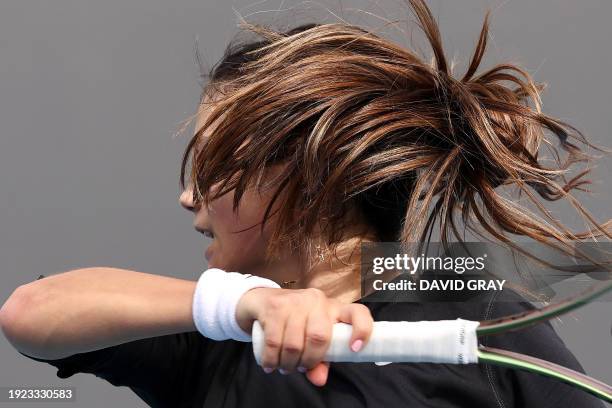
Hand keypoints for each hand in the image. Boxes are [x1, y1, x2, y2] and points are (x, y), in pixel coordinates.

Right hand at [235, 287, 372, 385]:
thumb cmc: (293, 321)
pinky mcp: (275, 305)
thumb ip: (319, 359)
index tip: (355, 349)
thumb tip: (319, 380)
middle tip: (300, 368)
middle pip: (320, 337)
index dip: (362, 330)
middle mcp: (317, 300)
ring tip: (284, 367)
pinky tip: (270, 364)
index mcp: (334, 308)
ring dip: (287, 363)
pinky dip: (271, 359)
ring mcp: (295, 300)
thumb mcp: (310, 337)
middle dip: (308, 361)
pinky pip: (274, 341)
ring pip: (294, 343)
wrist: (261, 299)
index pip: (358, 313)